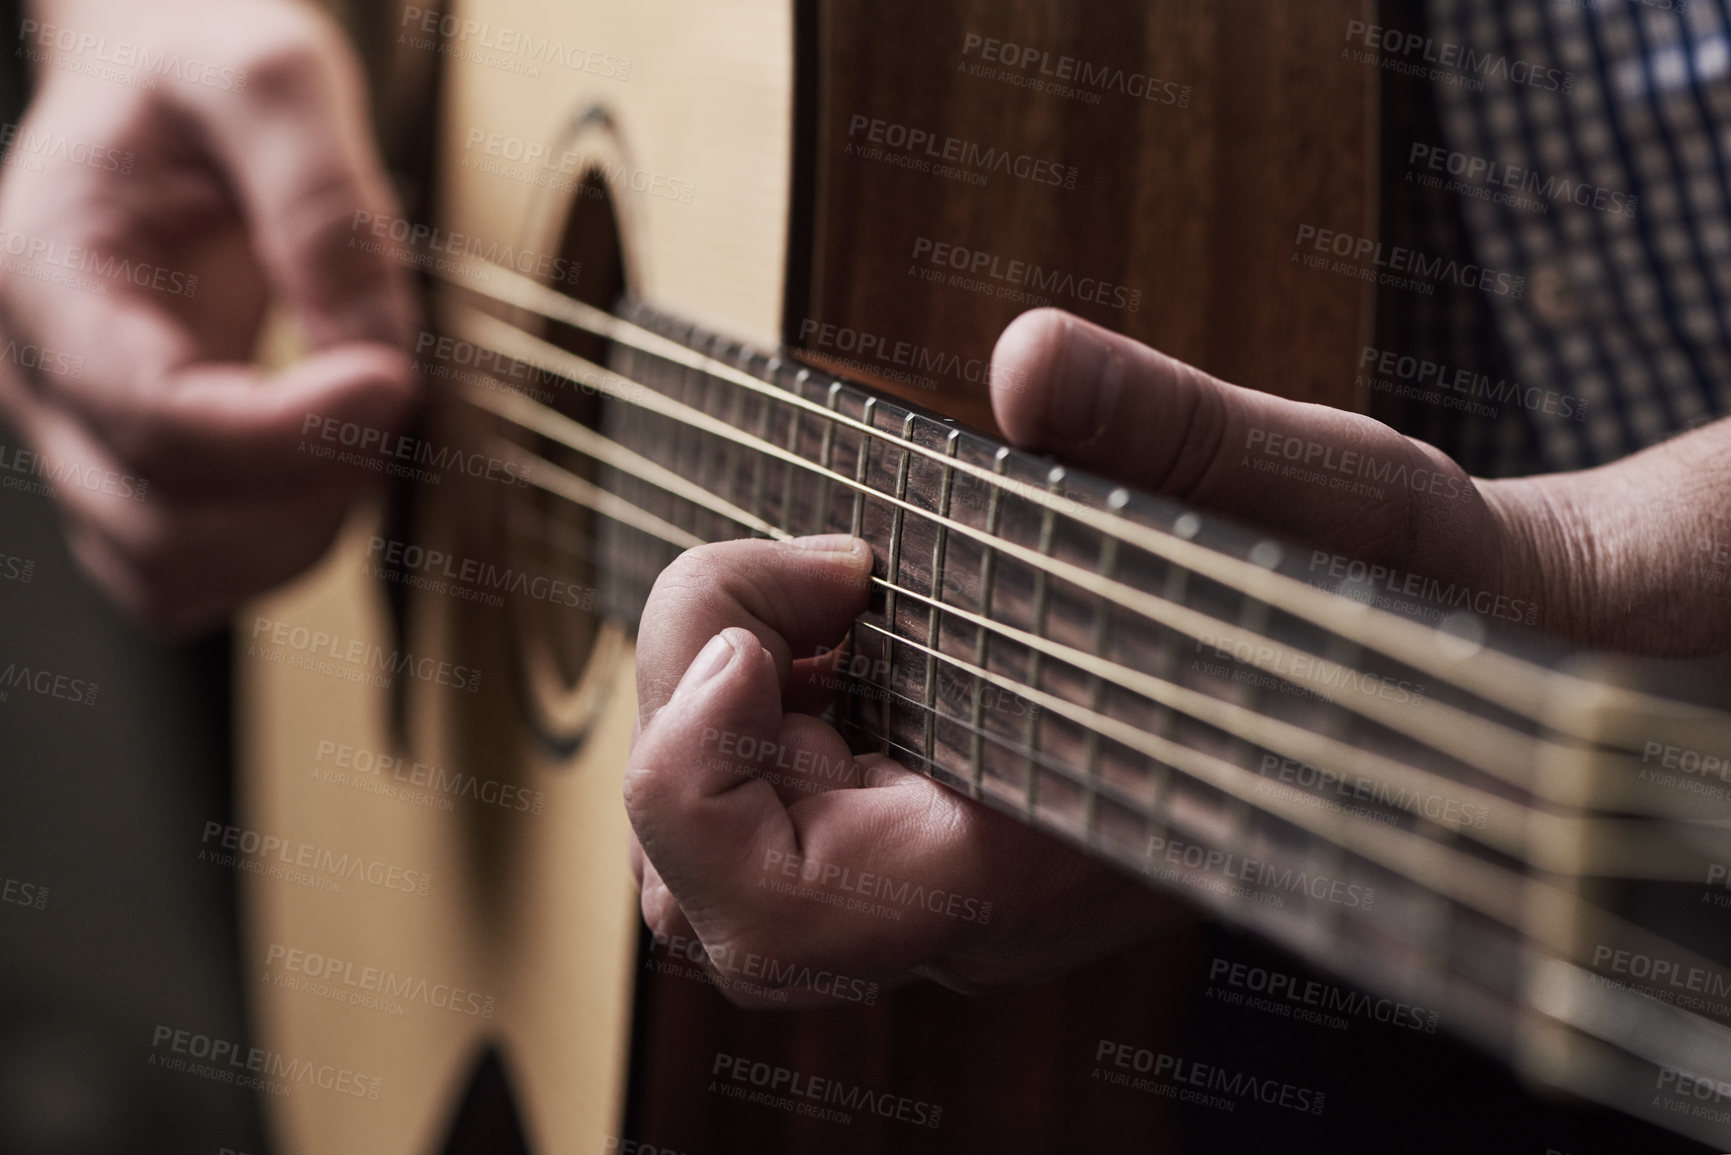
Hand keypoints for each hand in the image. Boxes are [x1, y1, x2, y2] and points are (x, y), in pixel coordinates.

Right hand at [0, 0, 416, 633]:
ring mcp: (81, 441)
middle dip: (309, 485)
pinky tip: (329, 476)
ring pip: (173, 577)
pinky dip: (271, 557)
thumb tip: (374, 348)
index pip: (155, 415)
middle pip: (164, 523)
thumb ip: (321, 199)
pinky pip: (184, 584)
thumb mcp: (268, 73)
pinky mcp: (129, 476)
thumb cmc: (197, 74)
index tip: (396, 380)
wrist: (158, 93)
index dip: (290, 430)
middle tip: (394, 392)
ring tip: (365, 432)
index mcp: (50, 275)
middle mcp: (43, 379)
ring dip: (299, 535)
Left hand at [623, 303, 1730, 1004]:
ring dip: (715, 695)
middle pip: (698, 899)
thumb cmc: (1396, 609)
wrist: (1431, 689)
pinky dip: (756, 685)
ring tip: (840, 578)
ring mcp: (933, 868)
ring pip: (707, 862)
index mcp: (1036, 864)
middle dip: (693, 707)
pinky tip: (854, 595)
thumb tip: (1031, 359)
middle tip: (822, 568)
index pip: (772, 913)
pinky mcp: (924, 813)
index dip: (700, 769)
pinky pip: (760, 799)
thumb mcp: (1328, 495)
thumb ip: (1184, 433)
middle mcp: (959, 899)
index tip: (812, 590)